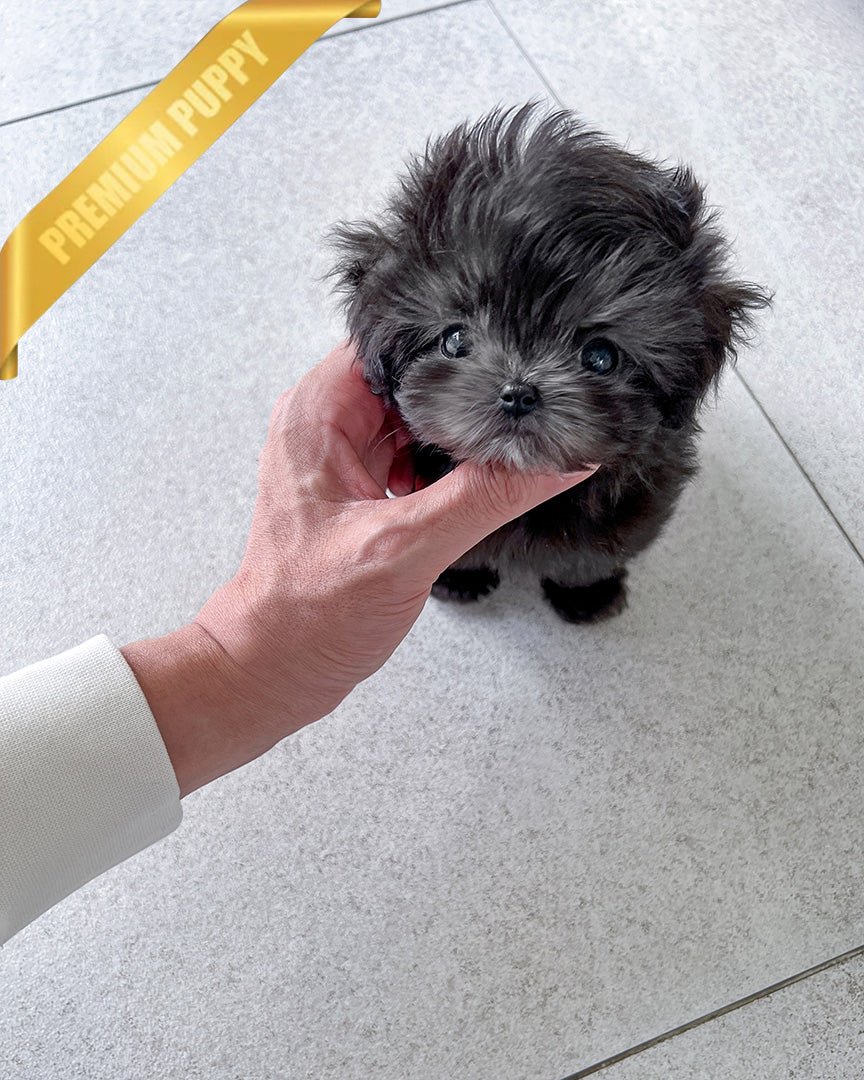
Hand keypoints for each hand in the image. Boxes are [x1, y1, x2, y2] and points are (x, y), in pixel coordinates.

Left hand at [123, 343, 596, 794]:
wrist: (275, 672)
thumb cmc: (305, 615)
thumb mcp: (404, 549)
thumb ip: (484, 498)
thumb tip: (558, 459)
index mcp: (318, 414)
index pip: (393, 338)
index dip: (451, 336)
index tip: (509, 338)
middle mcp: (329, 425)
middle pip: (414, 376)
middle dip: (468, 388)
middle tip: (527, 391)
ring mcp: (347, 459)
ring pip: (420, 418)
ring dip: (461, 431)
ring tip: (514, 432)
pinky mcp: (365, 491)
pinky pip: (418, 457)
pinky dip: (452, 465)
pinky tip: (486, 476)